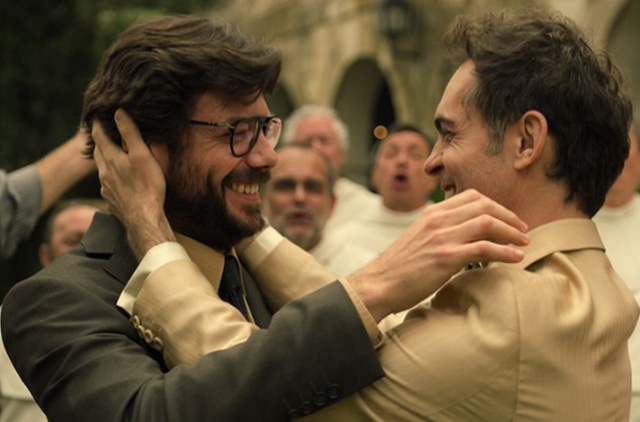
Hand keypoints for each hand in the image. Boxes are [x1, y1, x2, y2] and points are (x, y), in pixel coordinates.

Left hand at [92, 109, 175, 259]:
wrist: (144, 219)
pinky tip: (121, 182)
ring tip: (113, 157)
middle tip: (103, 134)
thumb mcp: (142, 155)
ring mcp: (106, 189)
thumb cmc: (147, 186)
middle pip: (98, 153)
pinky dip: (112, 179)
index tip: (95, 115)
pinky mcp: (112, 201)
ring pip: (102, 170)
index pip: (99, 136)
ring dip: (106, 161)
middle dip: (99, 142)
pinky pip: (108, 186)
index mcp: (111, 159)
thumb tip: (119, 113)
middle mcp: (104, 173)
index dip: (96, 124)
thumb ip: (130, 133)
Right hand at [347, 189, 528, 322]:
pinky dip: (505, 251)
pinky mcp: (447, 257)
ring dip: (512, 233)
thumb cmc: (400, 267)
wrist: (379, 284)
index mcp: (432, 213)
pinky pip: (485, 248)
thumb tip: (464, 236)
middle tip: (523, 230)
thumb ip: (439, 231)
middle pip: (485, 206)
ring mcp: (442, 237)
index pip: (472, 197)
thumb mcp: (419, 238)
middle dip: (509, 217)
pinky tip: (515, 258)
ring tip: (524, 243)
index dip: (496, 206)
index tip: (508, 219)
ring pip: (488, 223)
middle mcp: (438, 219)